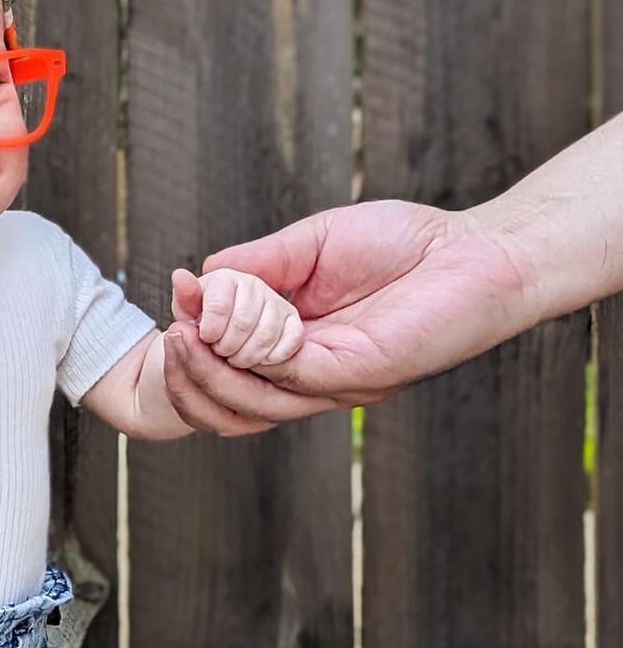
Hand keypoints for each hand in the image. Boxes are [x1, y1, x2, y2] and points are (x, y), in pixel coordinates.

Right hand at [162, 200, 527, 434]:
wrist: (478, 250)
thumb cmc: (405, 244)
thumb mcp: (311, 243)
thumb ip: (258, 264)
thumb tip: (199, 277)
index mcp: (294, 346)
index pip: (228, 366)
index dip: (193, 340)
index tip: (175, 294)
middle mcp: (309, 374)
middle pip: (230, 404)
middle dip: (188, 375)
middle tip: (169, 336)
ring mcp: (332, 382)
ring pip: (252, 403)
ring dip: (209, 375)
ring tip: (182, 339)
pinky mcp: (357, 377)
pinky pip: (290, 379)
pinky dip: (253, 359)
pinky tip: (230, 332)